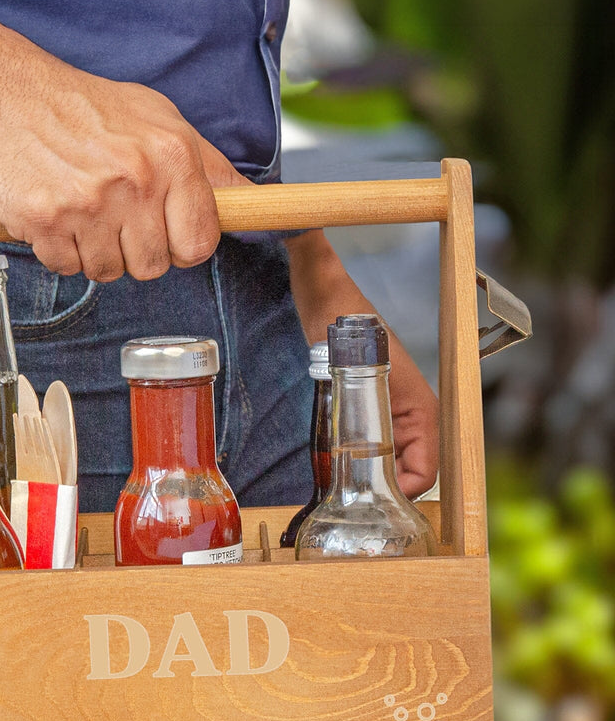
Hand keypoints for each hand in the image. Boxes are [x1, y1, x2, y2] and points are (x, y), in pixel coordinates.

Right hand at [0, 60, 246, 282]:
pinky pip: (66, 267)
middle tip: (112, 217)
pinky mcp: (44, 219)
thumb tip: (254, 204)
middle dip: (133, 251)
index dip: (181, 246)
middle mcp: (134, 180)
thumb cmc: (87, 109)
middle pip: (152, 266)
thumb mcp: (160, 120)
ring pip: (107, 272)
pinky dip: (59, 251)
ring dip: (94, 252)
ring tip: (81, 211)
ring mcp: (87, 203)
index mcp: (171, 156)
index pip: (199, 244)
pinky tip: (55, 214)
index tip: (163, 232)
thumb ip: (208, 167)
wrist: (7, 95)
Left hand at [286, 229, 438, 497]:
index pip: (427, 465)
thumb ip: (312, 254)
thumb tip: (293, 221)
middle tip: (337, 499)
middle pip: (404, 481)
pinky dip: (350, 481)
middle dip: (376, 494)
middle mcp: (404, 416)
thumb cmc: (328, 302)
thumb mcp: (323, 286)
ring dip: (360, 490)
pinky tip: (320, 482)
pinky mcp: (362, 432)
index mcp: (413, 396)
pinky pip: (366, 471)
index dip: (402, 488)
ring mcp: (383, 427)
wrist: (314, 311)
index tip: (364, 493)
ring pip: (383, 478)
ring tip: (325, 494)